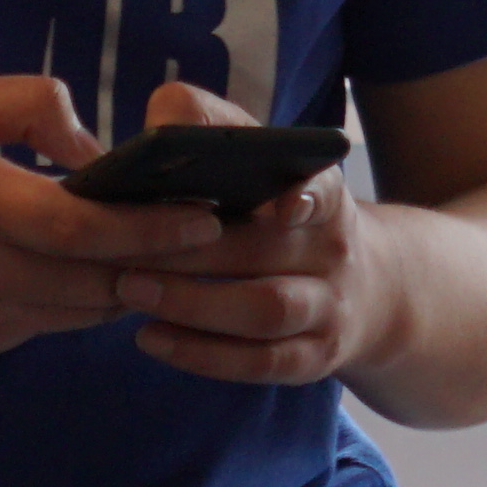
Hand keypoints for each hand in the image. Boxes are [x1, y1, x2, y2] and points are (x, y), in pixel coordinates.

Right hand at [0, 75, 229, 363]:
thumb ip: (25, 105)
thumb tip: (93, 145)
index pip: (83, 229)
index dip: (152, 229)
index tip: (204, 216)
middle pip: (99, 281)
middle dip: (160, 262)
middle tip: (209, 237)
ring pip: (82, 311)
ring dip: (124, 284)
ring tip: (161, 251)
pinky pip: (45, 324)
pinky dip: (75, 299)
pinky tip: (83, 269)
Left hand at [108, 80, 366, 385]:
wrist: (364, 290)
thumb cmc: (277, 215)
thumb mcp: (265, 166)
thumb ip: (212, 130)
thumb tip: (158, 123)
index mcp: (321, 193)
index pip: (322, 188)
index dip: (306, 195)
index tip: (282, 203)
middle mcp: (332, 250)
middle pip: (267, 251)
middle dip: (194, 251)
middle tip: (122, 248)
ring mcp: (327, 308)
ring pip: (266, 310)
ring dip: (194, 303)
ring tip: (129, 290)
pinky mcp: (311, 358)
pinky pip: (259, 362)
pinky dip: (201, 353)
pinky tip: (149, 338)